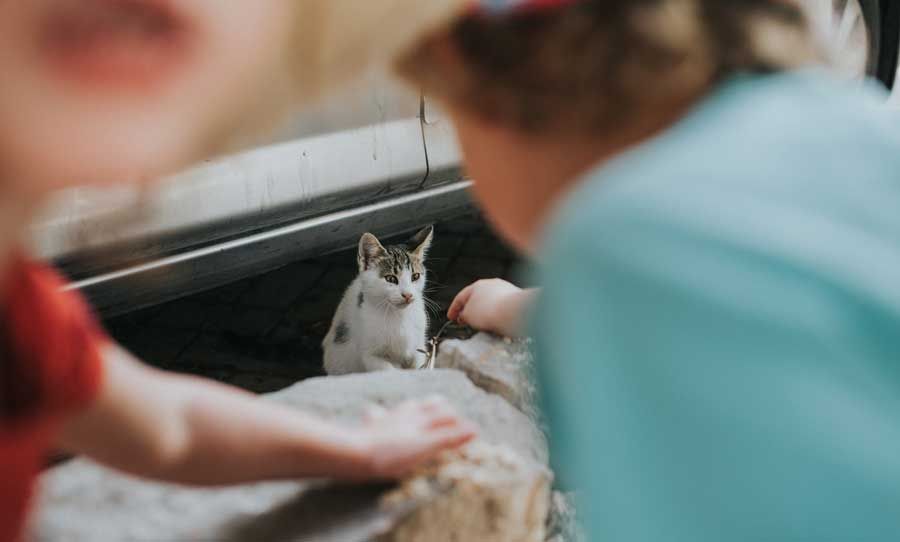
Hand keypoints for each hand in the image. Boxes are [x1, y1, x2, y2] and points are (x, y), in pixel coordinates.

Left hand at [357, 396, 476, 478]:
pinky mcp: (369, 428)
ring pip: (403, 408)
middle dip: (438, 407)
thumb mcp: (426, 447)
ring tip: (418, 407)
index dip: (456, 420)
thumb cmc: (392, 454)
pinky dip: (378, 414)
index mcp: (420, 418)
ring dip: (414, 407)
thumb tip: (475, 429)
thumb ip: (450, 438)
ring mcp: (386, 419)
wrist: (355, 454)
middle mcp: (404, 415)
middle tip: (447, 410)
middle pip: (426, 405)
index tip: (467, 428)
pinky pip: (374, 415)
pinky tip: (374, 412)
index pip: (444, 414)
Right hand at [447, 279, 533, 336]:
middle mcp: (492, 285)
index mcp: (477, 285)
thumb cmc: (491, 312)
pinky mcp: (516, 299)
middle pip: (477, 299)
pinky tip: (497, 325)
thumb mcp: (468, 316)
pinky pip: (502, 308)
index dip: (454, 309)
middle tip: (466, 322)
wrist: (515, 312)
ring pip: (490, 304)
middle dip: (470, 311)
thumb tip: (465, 316)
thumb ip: (463, 315)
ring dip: (484, 314)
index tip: (451, 318)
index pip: (461, 297)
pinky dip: (497, 316)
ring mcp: (505, 291)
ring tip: (483, 326)